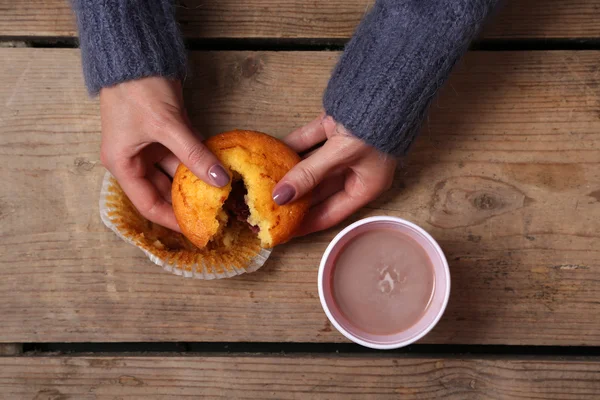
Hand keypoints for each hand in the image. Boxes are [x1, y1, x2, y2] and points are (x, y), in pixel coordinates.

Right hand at [99, 77, 229, 230]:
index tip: (196, 231)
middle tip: (216, 216)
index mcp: (123, 165)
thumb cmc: (137, 89)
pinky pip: (187, 155)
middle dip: (189, 203)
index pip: (149, 204)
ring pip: (178, 173)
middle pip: (165, 191)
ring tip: (224, 198)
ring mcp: (152, 147)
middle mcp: (136, 160)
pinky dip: (201, 162)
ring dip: (198, 182)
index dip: (172, 220)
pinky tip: (221, 171)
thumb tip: (219, 180)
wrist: (136, 54)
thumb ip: (193, 155)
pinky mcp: (167, 134)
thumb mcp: (166, 126)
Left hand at [272, 114, 396, 235]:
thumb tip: (279, 197)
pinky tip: (271, 154)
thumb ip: (308, 175)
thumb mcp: (341, 155)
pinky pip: (309, 142)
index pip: (331, 213)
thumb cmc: (375, 126)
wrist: (387, 84)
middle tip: (267, 209)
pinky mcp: (333, 128)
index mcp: (365, 186)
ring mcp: (343, 149)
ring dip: (290, 174)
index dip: (306, 225)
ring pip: (311, 167)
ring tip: (264, 184)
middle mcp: (354, 170)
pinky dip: (292, 147)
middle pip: (318, 192)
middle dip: (294, 199)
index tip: (283, 233)